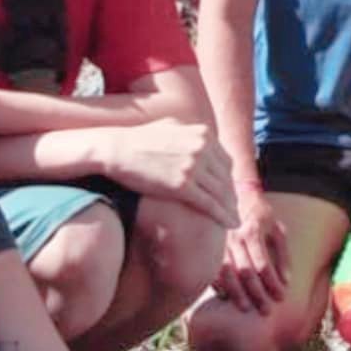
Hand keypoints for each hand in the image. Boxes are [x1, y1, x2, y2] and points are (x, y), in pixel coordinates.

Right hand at [102, 119, 237, 227]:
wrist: (116, 149)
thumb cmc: (139, 139)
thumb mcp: (171, 126)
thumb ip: (191, 132)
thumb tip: (203, 138)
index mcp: (202, 134)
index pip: (225, 161)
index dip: (229, 179)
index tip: (228, 192)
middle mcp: (202, 148)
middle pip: (226, 178)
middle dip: (231, 196)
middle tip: (233, 209)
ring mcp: (193, 166)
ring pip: (221, 192)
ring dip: (230, 208)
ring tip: (234, 220)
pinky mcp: (182, 185)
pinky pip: (210, 204)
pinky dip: (223, 216)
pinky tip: (230, 224)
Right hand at [215, 195, 289, 313]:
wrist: (234, 196)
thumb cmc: (260, 216)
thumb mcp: (277, 229)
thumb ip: (283, 255)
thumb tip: (286, 281)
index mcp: (253, 231)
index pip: (263, 264)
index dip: (272, 284)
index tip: (281, 297)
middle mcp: (234, 237)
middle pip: (245, 272)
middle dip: (257, 294)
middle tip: (266, 311)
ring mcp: (218, 242)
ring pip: (226, 273)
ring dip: (236, 293)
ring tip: (245, 309)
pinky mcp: (209, 247)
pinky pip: (211, 270)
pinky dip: (218, 285)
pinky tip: (225, 297)